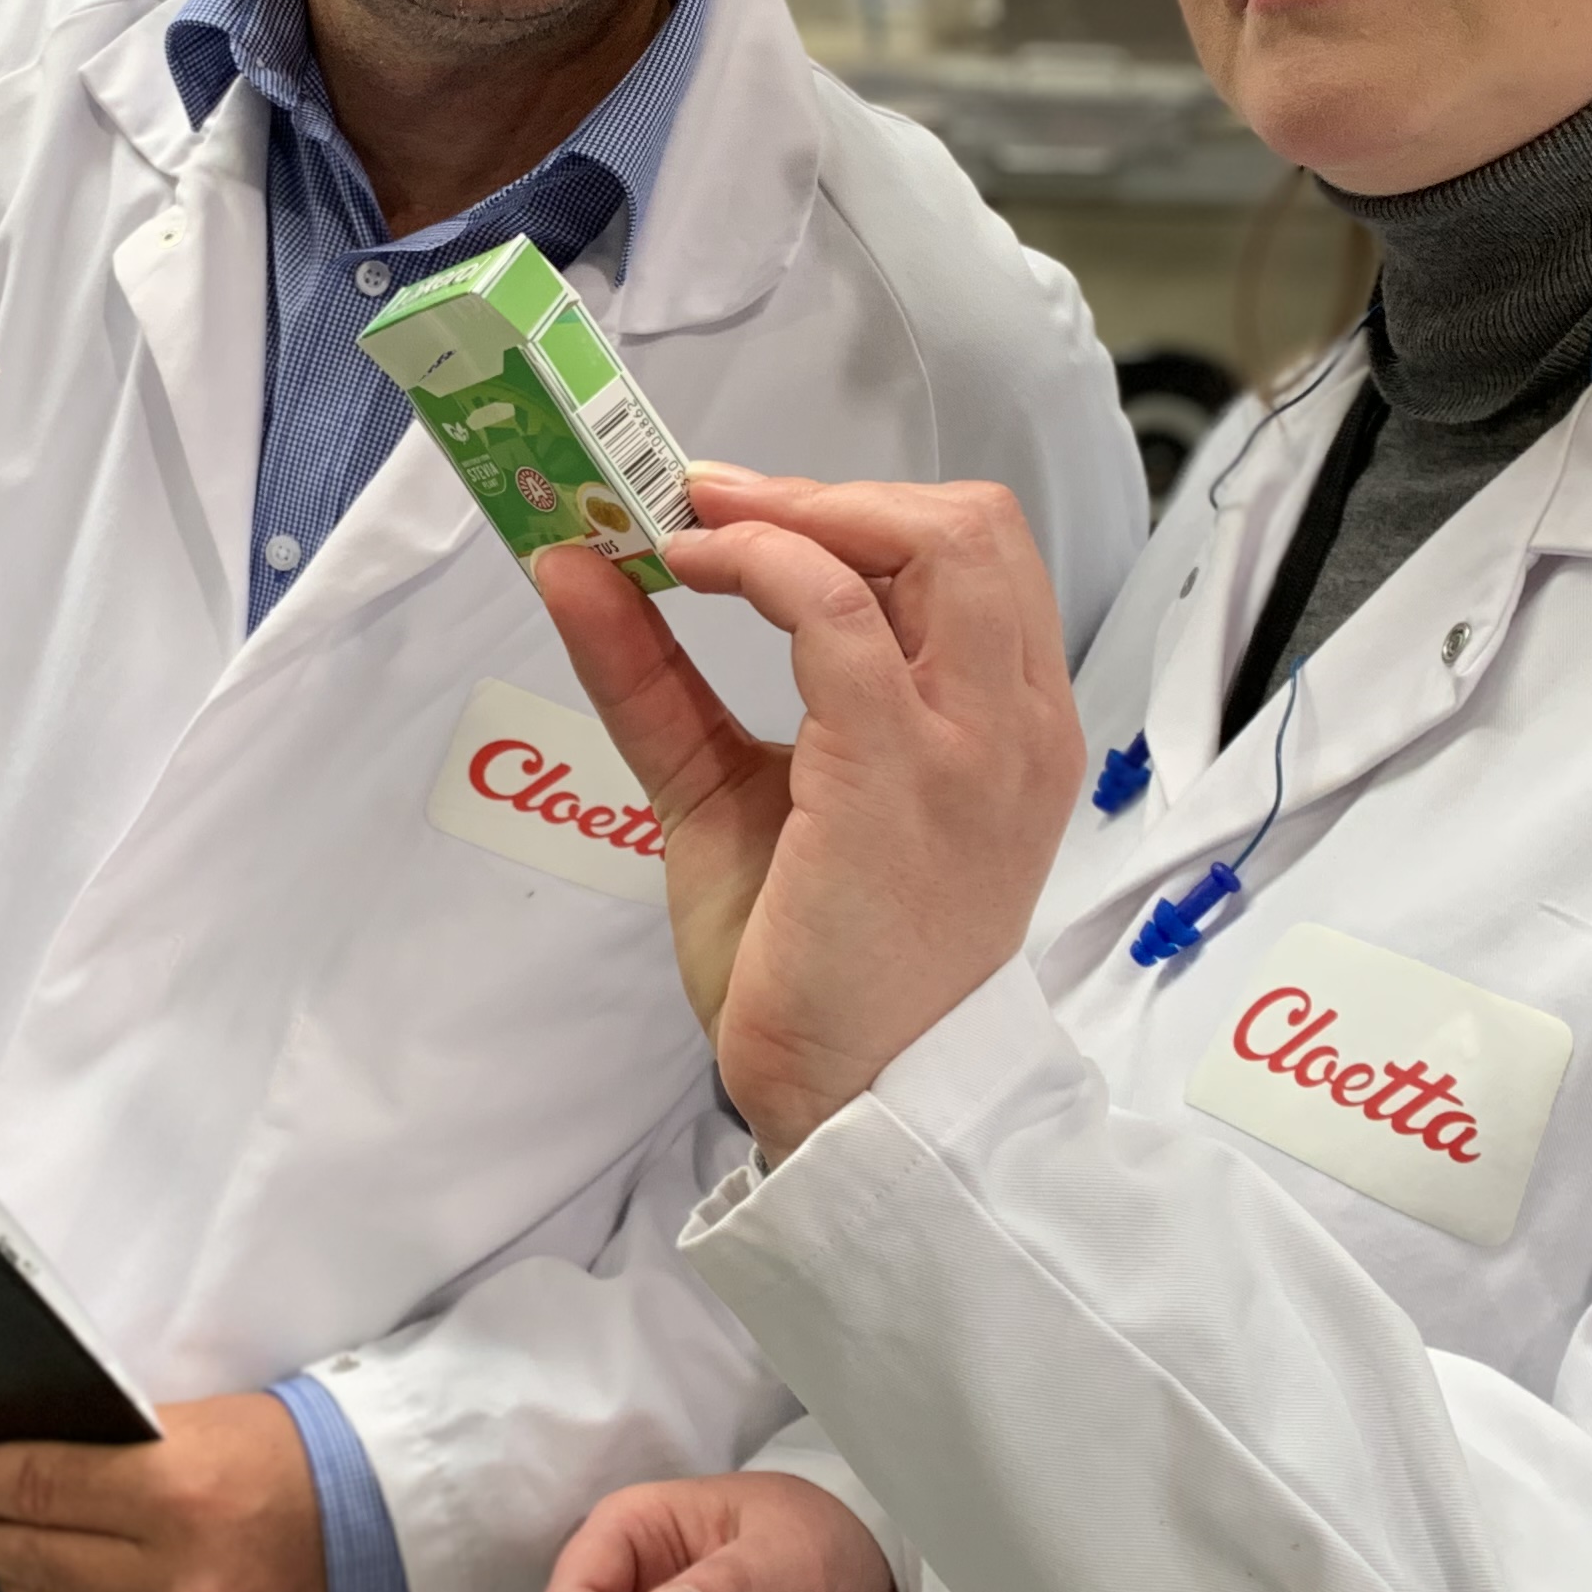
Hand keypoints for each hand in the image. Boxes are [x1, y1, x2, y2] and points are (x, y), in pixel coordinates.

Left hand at [533, 467, 1080, 1158]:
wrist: (852, 1099)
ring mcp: (971, 746)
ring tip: (695, 528)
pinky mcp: (898, 775)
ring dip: (796, 511)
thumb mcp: (733, 789)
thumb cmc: (812, 958)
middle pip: (971, 524)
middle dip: (831, 491)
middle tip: (712, 505)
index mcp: (1008, 725)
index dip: (854, 507)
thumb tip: (576, 564)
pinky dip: (757, 565)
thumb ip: (664, 679)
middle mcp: (1015, 725)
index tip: (735, 510)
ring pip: (932, 542)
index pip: (973, 556)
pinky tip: (688, 576)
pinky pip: (836, 615)